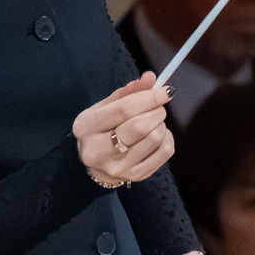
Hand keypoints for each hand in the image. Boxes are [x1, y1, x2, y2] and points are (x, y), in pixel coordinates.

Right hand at [75, 74, 173, 188]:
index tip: (166, 91)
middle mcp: (97, 150)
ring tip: (154, 122)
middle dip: (156, 111)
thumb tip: (151, 78)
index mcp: (86, 127)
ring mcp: (117, 167)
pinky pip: (165, 152)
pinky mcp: (135, 176)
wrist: (96, 164)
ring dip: (161, 125)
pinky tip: (158, 135)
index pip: (124, 110)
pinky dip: (167, 138)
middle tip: (157, 107)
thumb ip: (127, 92)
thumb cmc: (102, 129)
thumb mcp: (106, 107)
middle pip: (140, 126)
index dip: (149, 97)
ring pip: (155, 139)